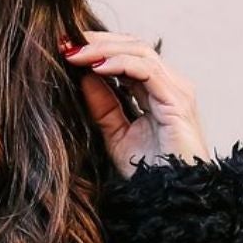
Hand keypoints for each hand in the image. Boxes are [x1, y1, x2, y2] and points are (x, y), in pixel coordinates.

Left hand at [59, 31, 213, 179]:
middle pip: (133, 45)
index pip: (127, 55)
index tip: (65, 48)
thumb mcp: (116, 136)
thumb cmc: (150, 174)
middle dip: (97, 42)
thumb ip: (103, 107)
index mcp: (156, 91)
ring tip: (75, 53)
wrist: (172, 200)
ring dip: (103, 49)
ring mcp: (176, 90)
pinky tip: (96, 67)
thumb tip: (82, 77)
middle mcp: (169, 85)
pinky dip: (120, 64)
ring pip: (140, 51)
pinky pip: (147, 70)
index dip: (97, 48)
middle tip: (65, 42)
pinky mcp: (178, 101)